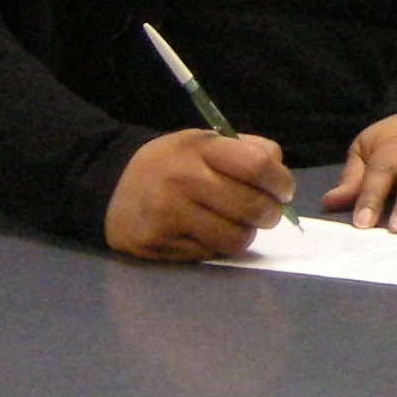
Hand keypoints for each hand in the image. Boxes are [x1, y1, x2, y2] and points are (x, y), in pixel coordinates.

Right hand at [105, 128, 292, 260]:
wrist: (113, 188)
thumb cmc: (173, 164)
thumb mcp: (205, 143)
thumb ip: (247, 151)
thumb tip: (280, 177)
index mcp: (200, 148)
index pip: (258, 166)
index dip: (280, 182)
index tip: (283, 190)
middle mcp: (183, 179)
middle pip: (252, 207)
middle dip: (270, 214)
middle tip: (267, 213)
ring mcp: (169, 214)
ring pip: (236, 238)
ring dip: (245, 233)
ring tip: (235, 222)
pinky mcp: (160, 243)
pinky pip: (211, 253)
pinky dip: (218, 246)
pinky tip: (207, 232)